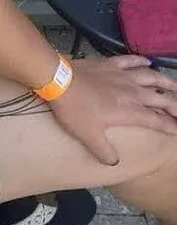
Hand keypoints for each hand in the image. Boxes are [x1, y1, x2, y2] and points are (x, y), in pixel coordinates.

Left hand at [47, 54, 176, 165]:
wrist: (59, 81)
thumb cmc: (74, 110)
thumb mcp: (88, 136)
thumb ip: (103, 151)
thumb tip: (114, 163)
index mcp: (129, 111)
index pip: (157, 121)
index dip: (169, 126)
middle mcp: (132, 92)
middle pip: (161, 99)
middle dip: (174, 106)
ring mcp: (122, 76)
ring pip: (151, 77)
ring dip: (165, 82)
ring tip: (174, 85)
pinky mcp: (110, 63)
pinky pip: (130, 61)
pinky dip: (141, 61)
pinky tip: (148, 61)